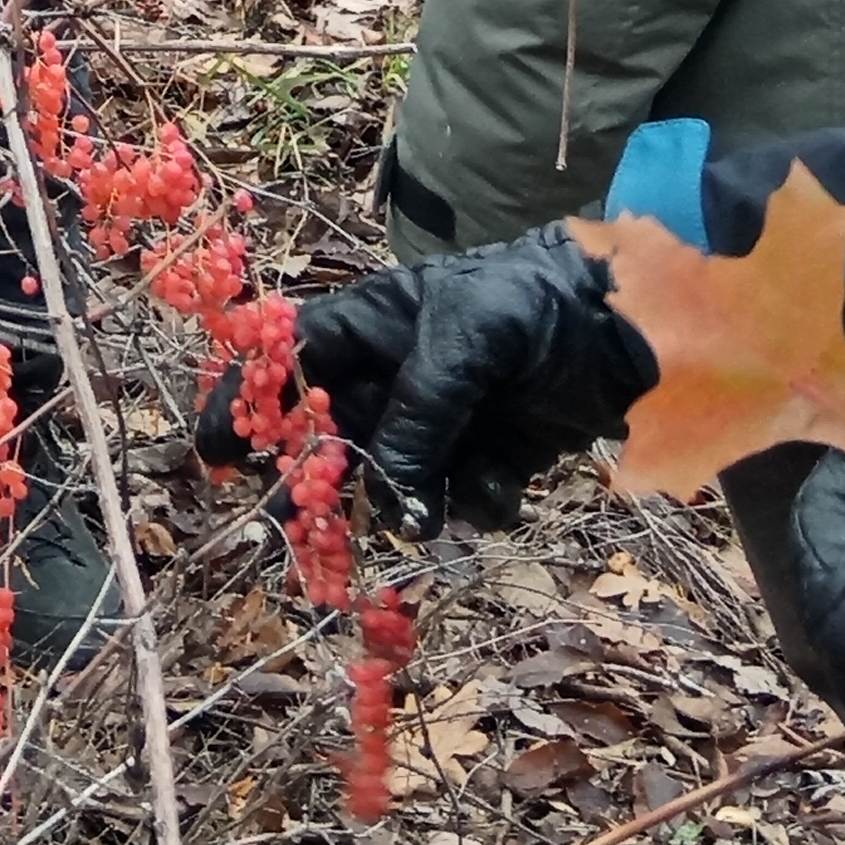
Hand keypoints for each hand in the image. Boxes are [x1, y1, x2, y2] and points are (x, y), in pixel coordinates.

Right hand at [196, 229, 652, 527]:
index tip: (216, 460)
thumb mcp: (465, 340)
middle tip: (292, 543)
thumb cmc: (530, 302)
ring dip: (413, 506)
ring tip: (430, 514)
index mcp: (370, 327)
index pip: (287, 364)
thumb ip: (419, 414)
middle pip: (330, 442)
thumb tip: (385, 496)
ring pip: (394, 486)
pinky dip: (479, 503)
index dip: (245, 406)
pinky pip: (458, 502)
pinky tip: (507, 482)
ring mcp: (440, 424)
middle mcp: (394, 379)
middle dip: (314, 491)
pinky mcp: (485, 459)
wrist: (627, 324)